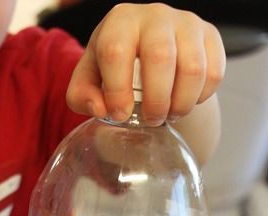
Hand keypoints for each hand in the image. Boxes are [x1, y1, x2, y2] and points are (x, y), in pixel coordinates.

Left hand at [66, 3, 225, 125]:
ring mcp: (186, 23)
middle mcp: (154, 15)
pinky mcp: (210, 36)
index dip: (118, 90)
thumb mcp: (89, 82)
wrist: (150, 58)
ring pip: (192, 68)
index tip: (120, 115)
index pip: (116, 51)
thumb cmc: (114, 69)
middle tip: (151, 120)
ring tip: (169, 115)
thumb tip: (101, 108)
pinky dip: (200, 97)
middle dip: (156, 100)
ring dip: (181, 103)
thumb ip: (81, 96)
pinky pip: (213, 72)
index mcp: (119, 22)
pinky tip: (185, 101)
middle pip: (160, 57)